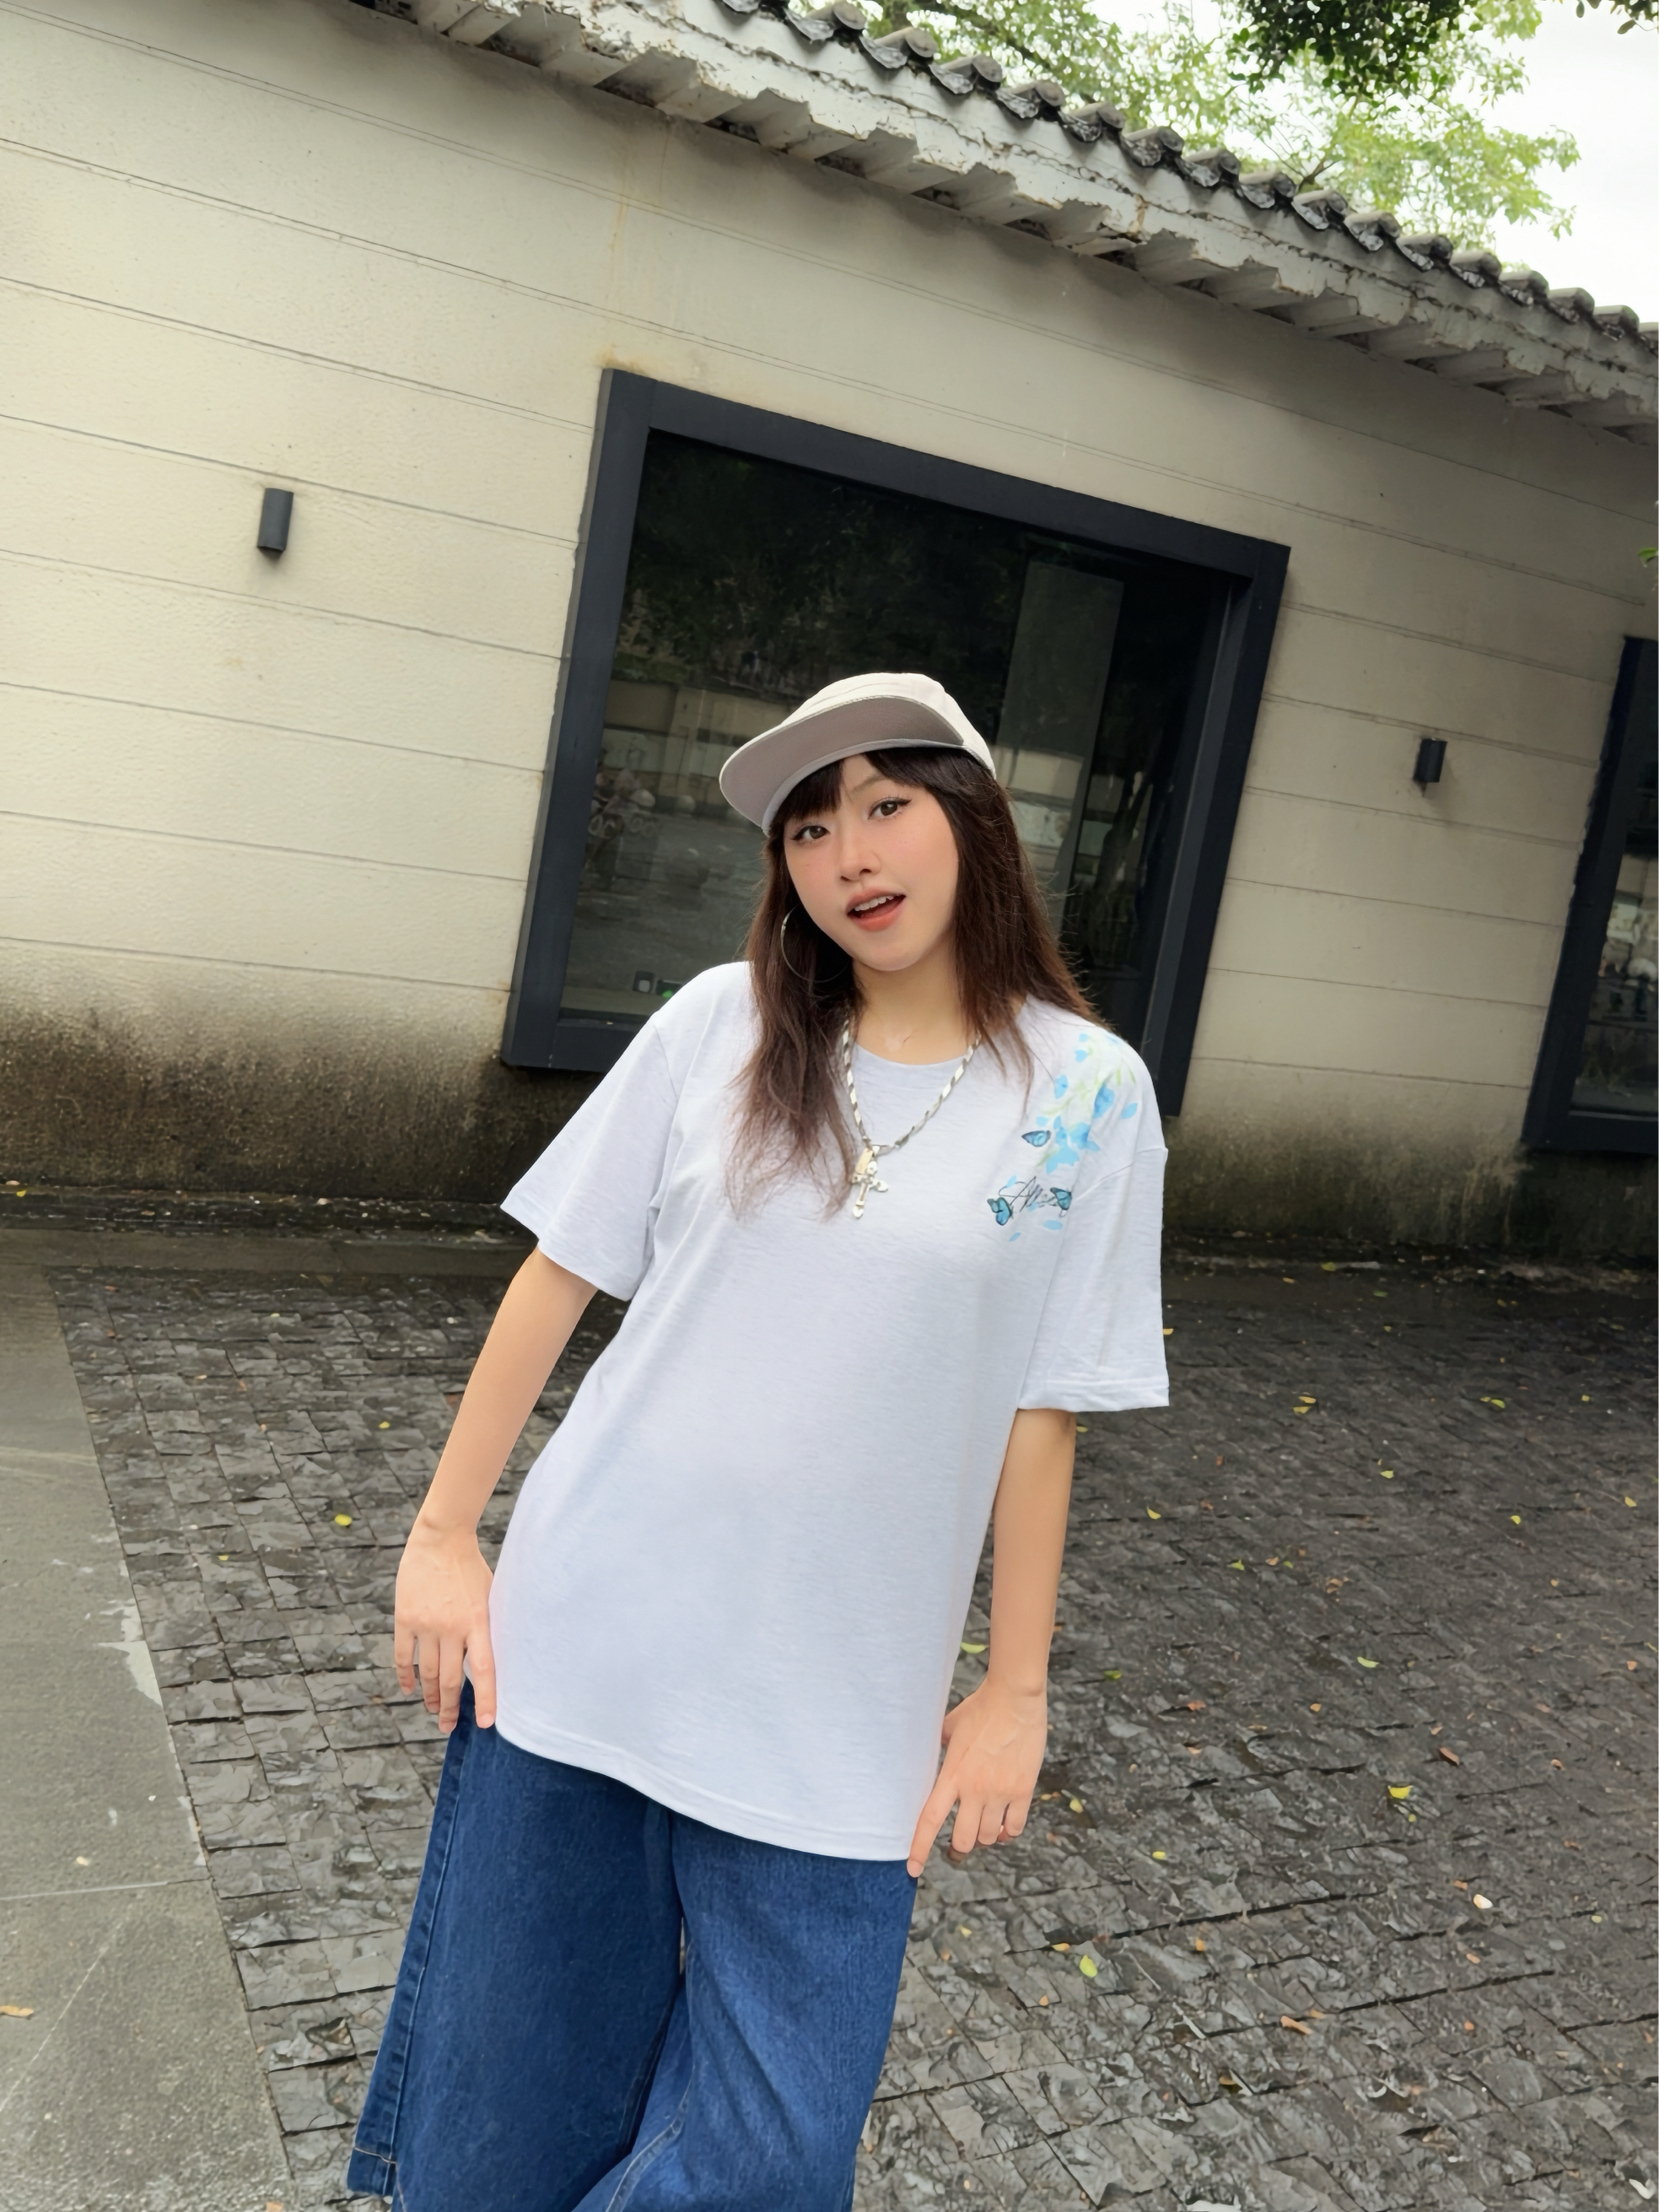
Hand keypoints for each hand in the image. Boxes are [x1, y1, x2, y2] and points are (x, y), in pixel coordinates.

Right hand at [394, 1517, 496, 1733]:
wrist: (441, 1539)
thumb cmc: (471, 1568)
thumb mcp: (490, 1596)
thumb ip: (488, 1627)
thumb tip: (490, 1661)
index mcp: (478, 1622)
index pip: (484, 1669)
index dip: (486, 1699)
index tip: (487, 1724)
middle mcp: (451, 1627)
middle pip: (450, 1679)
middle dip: (450, 1708)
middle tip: (448, 1726)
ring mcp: (426, 1624)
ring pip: (426, 1673)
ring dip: (430, 1696)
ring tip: (433, 1710)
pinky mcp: (405, 1618)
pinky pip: (404, 1656)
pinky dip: (406, 1676)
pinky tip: (409, 1689)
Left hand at [907, 1677, 1046, 1877]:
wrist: (1015, 1697)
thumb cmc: (981, 1707)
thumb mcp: (950, 1726)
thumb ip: (938, 1744)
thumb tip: (929, 1750)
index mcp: (952, 1774)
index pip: (929, 1820)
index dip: (919, 1848)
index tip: (912, 1869)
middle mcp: (975, 1789)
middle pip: (962, 1840)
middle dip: (959, 1846)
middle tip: (958, 1842)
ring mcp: (1001, 1792)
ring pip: (989, 1837)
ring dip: (985, 1836)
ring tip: (984, 1825)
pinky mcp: (1024, 1790)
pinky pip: (1015, 1827)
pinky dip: (1008, 1832)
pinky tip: (1005, 1824)